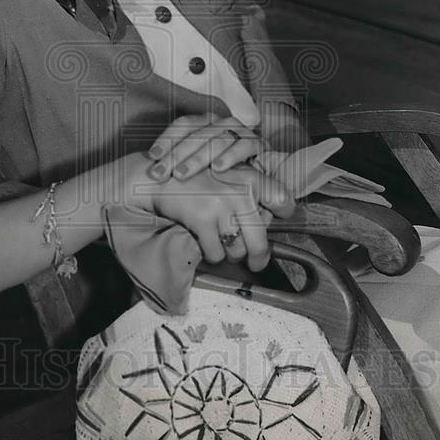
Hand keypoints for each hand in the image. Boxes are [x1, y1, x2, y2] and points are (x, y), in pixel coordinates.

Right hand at [125, 154, 294, 271]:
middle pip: (260, 242)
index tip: (278, 223)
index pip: (283, 200)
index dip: (284, 216)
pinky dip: (210, 254)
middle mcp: (240, 191)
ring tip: (219, 241)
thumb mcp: (227, 175)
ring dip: (229, 254)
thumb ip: (251, 193)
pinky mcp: (202, 219)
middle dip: (258, 258)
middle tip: (255, 263)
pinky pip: (215, 253)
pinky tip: (203, 240)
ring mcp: (221, 206)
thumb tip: (269, 220)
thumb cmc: (193, 179)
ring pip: (237, 252)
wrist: (155, 178)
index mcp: (250, 178)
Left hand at [146, 113, 267, 182]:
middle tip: (160, 173)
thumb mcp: (198, 164)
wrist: (257, 175)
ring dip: (198, 157)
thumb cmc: (220, 170)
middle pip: (197, 134)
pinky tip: (218, 169)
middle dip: (175, 154)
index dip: (167, 138)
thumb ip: (178, 161)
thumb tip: (149, 167)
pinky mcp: (258, 143)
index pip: (184, 124)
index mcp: (206, 122)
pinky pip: (245, 146)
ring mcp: (241, 131)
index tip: (152, 157)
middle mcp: (222, 123)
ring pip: (217, 139)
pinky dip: (231, 156)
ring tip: (181, 174)